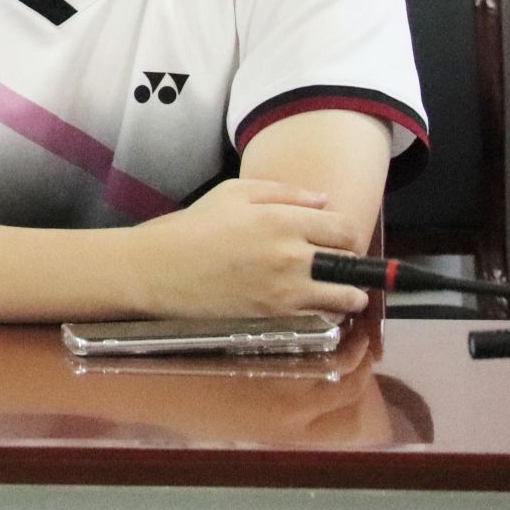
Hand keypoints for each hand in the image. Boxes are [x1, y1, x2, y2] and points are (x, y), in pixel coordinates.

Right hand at [127, 178, 368, 316]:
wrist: (158, 269)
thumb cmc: (193, 227)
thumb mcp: (233, 193)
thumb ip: (283, 192)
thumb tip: (323, 201)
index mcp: (281, 219)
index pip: (344, 227)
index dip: (347, 234)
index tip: (338, 239)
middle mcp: (291, 253)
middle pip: (351, 260)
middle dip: (350, 262)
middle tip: (338, 264)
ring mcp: (286, 287)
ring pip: (346, 295)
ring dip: (349, 293)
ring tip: (339, 291)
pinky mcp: (277, 315)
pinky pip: (323, 317)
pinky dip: (329, 313)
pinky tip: (317, 306)